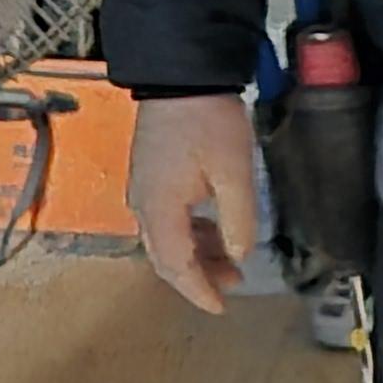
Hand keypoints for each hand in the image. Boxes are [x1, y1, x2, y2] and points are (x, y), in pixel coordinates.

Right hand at [128, 93, 260, 314]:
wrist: (180, 74)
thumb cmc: (207, 119)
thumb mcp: (234, 172)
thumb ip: (238, 219)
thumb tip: (238, 254)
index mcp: (159, 209)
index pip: (175, 266)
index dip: (198, 291)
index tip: (220, 307)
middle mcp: (143, 205)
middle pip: (166, 257)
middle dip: (198, 277)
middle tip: (231, 285)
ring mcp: (143, 190)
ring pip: (166, 239)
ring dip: (196, 254)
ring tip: (230, 259)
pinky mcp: (150, 176)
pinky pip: (166, 219)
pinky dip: (190, 233)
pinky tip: (213, 229)